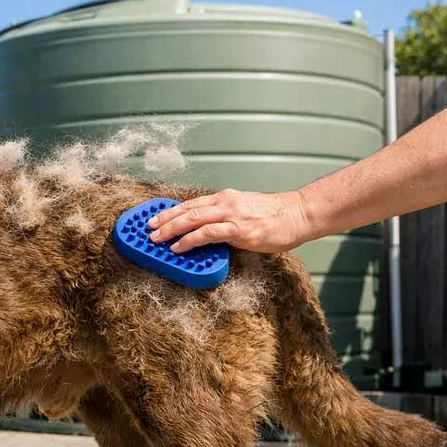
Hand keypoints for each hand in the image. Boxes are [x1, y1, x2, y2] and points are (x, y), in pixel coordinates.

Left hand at [147, 189, 312, 253]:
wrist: (299, 214)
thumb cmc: (273, 217)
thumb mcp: (244, 212)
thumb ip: (224, 219)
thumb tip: (206, 233)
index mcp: (225, 198)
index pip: (191, 204)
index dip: (170, 211)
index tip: (155, 218)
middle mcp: (225, 203)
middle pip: (186, 209)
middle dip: (164, 220)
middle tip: (147, 229)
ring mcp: (231, 215)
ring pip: (192, 219)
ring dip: (171, 229)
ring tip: (156, 239)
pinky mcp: (239, 230)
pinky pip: (207, 234)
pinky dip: (189, 240)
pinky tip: (178, 247)